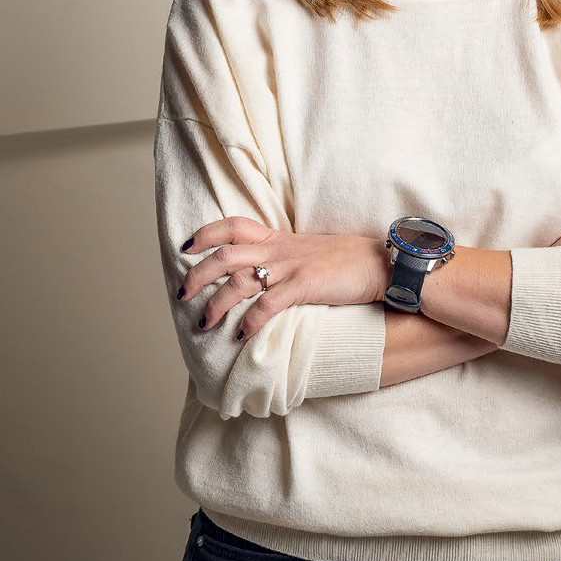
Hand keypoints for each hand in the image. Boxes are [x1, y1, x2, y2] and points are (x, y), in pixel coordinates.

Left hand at [176, 217, 389, 340]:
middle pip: (226, 254)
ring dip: (217, 303)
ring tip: (204, 323)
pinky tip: (240, 335)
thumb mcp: (305, 252)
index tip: (186, 246)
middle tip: (182, 293)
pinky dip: (250, 321)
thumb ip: (281, 258)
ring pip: (240, 280)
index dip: (206, 233)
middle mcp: (278, 250)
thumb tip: (259, 274)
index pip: (233, 226)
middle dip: (199, 274)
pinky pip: (269, 304)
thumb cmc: (343, 261)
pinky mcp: (305, 285)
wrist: (378, 262)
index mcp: (277, 238)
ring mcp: (291, 266)